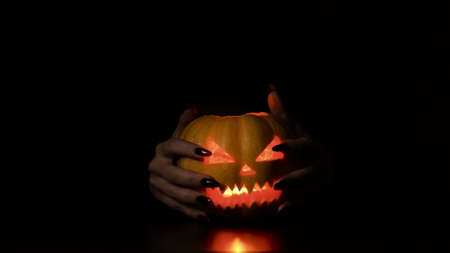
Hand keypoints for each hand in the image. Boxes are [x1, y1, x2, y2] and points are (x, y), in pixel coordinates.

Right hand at [148, 106, 220, 220]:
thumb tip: (193, 108)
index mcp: (162, 150)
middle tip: (212, 182)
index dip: (188, 149)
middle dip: (192, 179)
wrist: (160, 169)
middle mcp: (155, 167)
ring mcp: (156, 184)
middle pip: (172, 175)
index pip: (173, 146)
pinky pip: (175, 207)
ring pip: (173, 194)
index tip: (207, 154)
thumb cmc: (177, 151)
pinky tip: (206, 216)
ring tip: (211, 202)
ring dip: (192, 199)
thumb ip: (186, 122)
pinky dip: (190, 212)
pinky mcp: (160, 198)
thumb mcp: (180, 135)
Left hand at [268, 88, 332, 213]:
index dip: (292, 147)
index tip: (275, 150)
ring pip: (311, 192)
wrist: (334, 163)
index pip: (305, 146)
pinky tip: (281, 212)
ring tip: (279, 205)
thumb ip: (284, 114)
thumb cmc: (306, 143)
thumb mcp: (297, 128)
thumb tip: (271, 92)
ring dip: (296, 199)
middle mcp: (321, 165)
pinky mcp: (319, 194)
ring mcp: (322, 181)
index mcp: (314, 147)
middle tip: (277, 185)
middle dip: (295, 180)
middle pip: (311, 174)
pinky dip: (295, 208)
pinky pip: (308, 203)